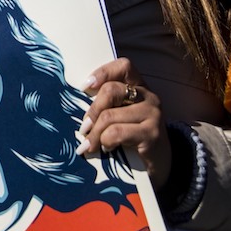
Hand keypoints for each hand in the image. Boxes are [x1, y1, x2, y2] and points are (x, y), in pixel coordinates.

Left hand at [77, 57, 170, 189]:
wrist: (156, 165)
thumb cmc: (130, 136)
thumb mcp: (119, 115)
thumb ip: (105, 103)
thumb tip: (74, 101)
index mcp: (139, 86)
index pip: (123, 66)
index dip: (102, 72)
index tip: (85, 87)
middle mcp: (149, 96)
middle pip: (110, 91)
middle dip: (92, 111)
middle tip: (84, 128)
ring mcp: (153, 114)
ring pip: (109, 116)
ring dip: (94, 133)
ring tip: (89, 144)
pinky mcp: (152, 134)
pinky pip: (117, 133)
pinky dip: (105, 141)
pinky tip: (106, 148)